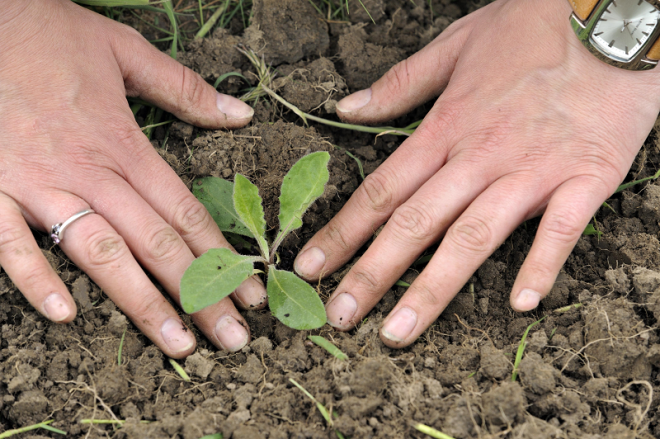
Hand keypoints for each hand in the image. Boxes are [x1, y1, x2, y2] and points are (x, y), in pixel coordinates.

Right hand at [0, 0, 265, 356]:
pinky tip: (64, 315)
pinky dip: (34, 278)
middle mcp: (88, 171)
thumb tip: (240, 114)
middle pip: (156, 243)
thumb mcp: (125, 50)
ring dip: (141, 303)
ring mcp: (38, 183)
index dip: (222, 256)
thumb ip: (184, 88)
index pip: (184, 212)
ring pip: (100, 253)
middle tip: (233, 339)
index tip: (251, 293)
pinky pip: (10, 243)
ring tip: (177, 344)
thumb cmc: (48, 35)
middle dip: (199, 294)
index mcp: (124, 144)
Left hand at [294, 0, 659, 346]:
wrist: (614, 14)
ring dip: (432, 289)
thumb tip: (344, 109)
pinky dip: (540, 267)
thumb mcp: (456, 44)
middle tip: (338, 316)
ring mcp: (531, 171)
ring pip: (472, 238)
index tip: (310, 266)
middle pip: (414, 223)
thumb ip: (399, 84)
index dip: (342, 231)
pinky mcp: (585, 178)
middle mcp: (480, 156)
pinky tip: (520, 305)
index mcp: (446, 127)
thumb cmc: (532, 27)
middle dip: (371, 274)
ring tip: (398, 331)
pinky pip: (559, 231)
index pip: (382, 190)